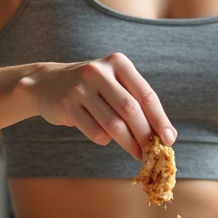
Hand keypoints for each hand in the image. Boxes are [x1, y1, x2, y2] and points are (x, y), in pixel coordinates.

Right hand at [21, 52, 176, 159]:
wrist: (47, 83)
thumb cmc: (92, 87)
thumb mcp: (113, 83)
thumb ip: (135, 102)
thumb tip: (163, 135)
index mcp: (118, 63)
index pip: (145, 94)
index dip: (160, 119)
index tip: (169, 139)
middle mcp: (99, 72)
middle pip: (131, 110)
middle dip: (145, 135)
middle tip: (154, 152)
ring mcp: (80, 88)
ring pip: (113, 125)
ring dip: (129, 144)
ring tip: (138, 153)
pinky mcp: (66, 105)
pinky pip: (95, 132)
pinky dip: (105, 140)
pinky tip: (104, 137)